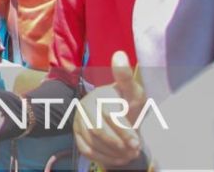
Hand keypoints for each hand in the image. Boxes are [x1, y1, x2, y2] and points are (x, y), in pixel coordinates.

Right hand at [72, 53, 147, 168]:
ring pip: (92, 142)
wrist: (120, 116)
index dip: (123, 131)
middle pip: (98, 131)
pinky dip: (103, 157)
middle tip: (133, 151)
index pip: (108, 115)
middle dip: (118, 144)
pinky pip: (86, 150)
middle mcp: (84, 106)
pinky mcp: (76, 134)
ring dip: (112, 153)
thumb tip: (120, 54)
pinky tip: (117, 158)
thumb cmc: (128, 105)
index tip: (137, 143)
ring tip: (127, 155)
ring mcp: (78, 120)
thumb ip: (126, 77)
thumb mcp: (133, 92)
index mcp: (98, 95)